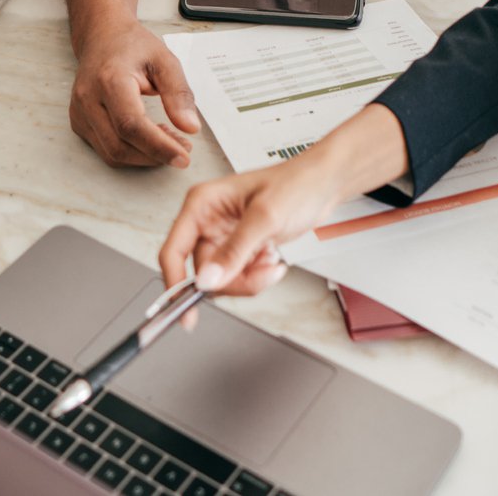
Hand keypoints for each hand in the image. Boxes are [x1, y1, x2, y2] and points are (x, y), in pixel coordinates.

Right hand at [70, 21, 200, 167]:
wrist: (102, 36)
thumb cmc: (132, 45)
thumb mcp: (164, 60)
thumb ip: (179, 93)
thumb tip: (190, 127)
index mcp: (110, 79)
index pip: (131, 125)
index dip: (158, 146)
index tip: (183, 157)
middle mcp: (88, 98)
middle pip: (120, 145)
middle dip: (154, 155)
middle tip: (183, 148)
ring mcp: (79, 112)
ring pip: (112, 153)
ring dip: (144, 156)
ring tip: (169, 139)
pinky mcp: (79, 122)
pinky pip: (105, 149)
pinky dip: (131, 151)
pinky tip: (149, 137)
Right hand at [159, 157, 348, 295]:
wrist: (324, 185)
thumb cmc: (297, 184)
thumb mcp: (265, 217)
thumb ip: (234, 251)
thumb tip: (207, 280)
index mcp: (202, 204)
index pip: (174, 251)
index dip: (175, 284)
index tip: (185, 313)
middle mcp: (208, 221)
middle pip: (203, 272)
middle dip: (234, 280)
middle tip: (261, 273)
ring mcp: (224, 236)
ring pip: (222, 278)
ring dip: (250, 279)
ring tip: (271, 260)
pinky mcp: (240, 247)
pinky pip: (239, 276)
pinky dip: (258, 275)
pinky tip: (271, 258)